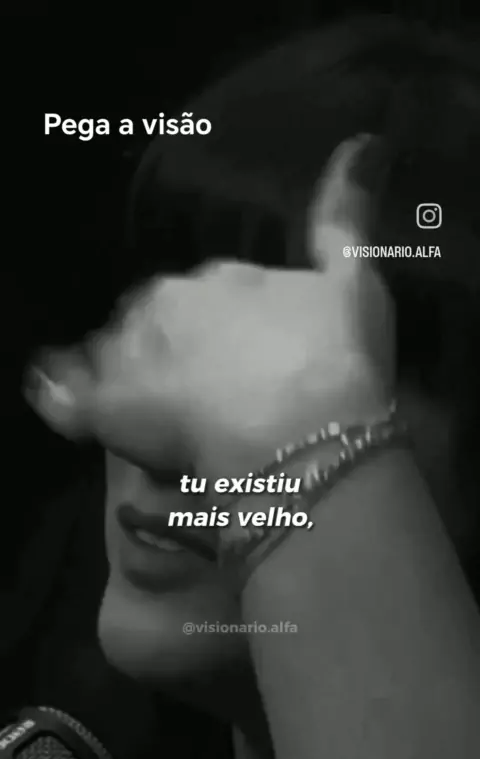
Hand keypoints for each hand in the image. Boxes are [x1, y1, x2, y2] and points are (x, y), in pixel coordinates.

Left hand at [25, 135, 393, 477]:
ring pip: (114, 353)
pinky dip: (64, 393)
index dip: (218, 326)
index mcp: (218, 277)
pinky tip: (73, 399)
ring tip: (164, 407)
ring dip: (132, 370)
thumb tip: (363, 144)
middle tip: (211, 388)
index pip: (203, 293)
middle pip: (154, 319)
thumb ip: (345, 216)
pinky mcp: (106, 408)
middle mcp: (166, 303)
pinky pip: (66, 397)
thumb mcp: (355, 281)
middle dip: (174, 344)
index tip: (244, 356)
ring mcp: (131, 355)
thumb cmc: (336, 359)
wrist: (305, 435)